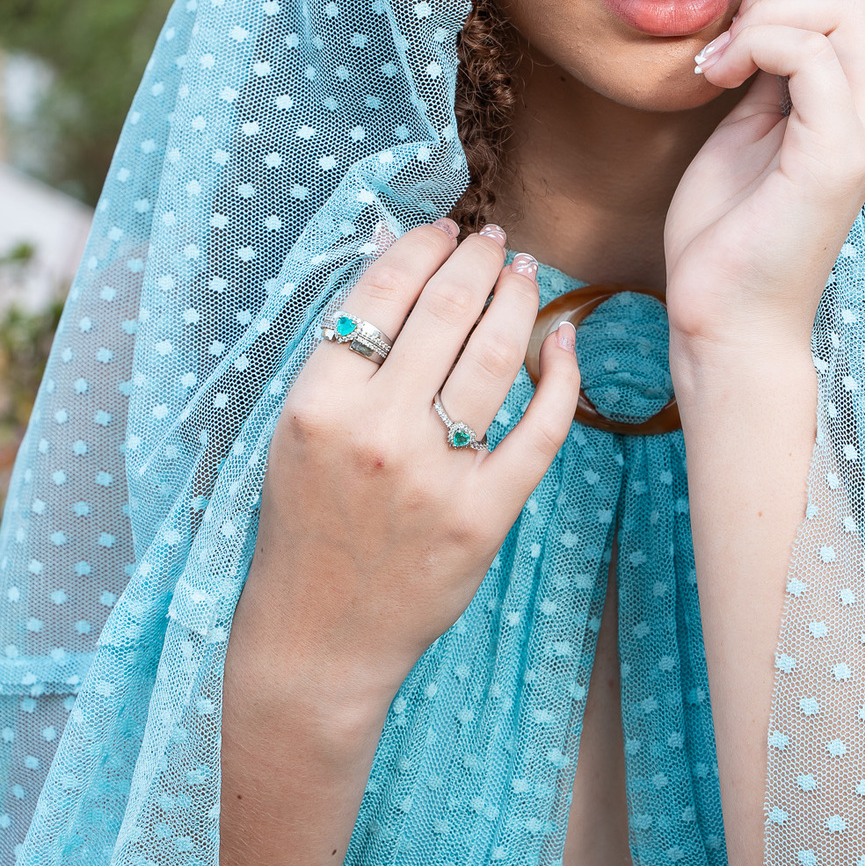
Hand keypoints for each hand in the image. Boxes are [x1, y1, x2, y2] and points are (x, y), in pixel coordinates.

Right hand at [236, 223, 579, 727]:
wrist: (318, 635)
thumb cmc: (304, 523)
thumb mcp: (299, 430)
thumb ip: (344, 356)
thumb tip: (399, 263)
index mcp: (319, 402)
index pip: (381, 293)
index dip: (421, 247)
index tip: (443, 229)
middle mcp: (377, 431)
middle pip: (447, 311)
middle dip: (478, 259)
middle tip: (493, 240)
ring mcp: (436, 475)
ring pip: (497, 355)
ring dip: (519, 299)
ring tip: (524, 273)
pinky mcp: (484, 515)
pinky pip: (541, 429)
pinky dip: (562, 376)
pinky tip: (564, 341)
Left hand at [664, 0, 864, 348]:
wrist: (724, 321)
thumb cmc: (727, 235)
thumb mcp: (746, 130)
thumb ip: (768, 76)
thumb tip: (762, 16)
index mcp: (857, 105)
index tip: (732, 37)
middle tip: (728, 42)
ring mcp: (862, 135)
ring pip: (845, 6)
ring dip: (766, 14)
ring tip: (721, 64)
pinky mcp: (835, 158)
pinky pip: (810, 54)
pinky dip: (754, 45)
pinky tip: (717, 82)